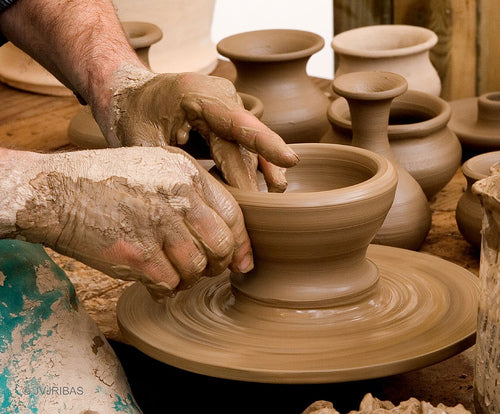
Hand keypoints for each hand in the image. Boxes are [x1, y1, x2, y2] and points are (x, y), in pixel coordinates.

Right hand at [4, 147, 251, 300]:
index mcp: (186, 173)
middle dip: (218, 265)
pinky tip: (153, 281)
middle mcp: (178, 196)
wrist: (53, 193)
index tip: (242, 262)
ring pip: (197, 268)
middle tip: (205, 270)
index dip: (241, 243)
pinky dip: (165, 288)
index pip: (232, 214)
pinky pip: (170, 283)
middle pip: (221, 245)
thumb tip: (219, 230)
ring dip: (188, 278)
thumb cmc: (103, 182)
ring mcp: (160, 225)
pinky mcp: (139, 253)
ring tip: (171, 273)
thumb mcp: (153, 168)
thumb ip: (188, 193)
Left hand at [107, 69, 298, 191]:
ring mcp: (229, 108)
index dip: (265, 143)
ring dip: (259, 174)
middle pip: (243, 145)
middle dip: (251, 180)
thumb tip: (200, 200)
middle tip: (259, 212)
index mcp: (199, 95)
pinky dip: (256, 165)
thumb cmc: (133, 116)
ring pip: (249, 147)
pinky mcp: (229, 121)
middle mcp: (221, 98)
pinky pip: (247, 145)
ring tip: (273, 199)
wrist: (131, 95)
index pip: (238, 123)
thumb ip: (174, 166)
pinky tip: (270, 183)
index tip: (290, 159)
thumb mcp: (145, 142)